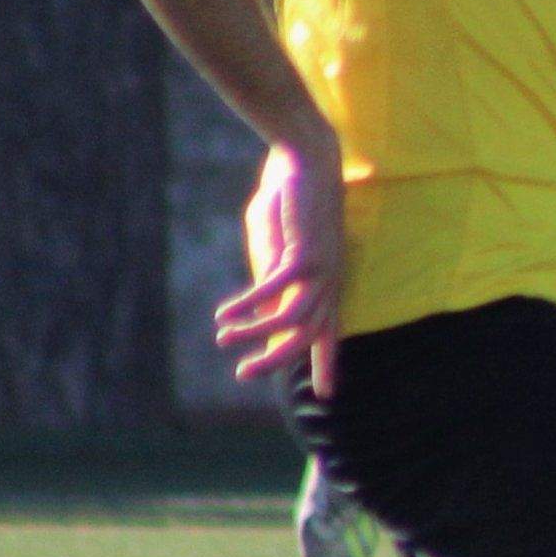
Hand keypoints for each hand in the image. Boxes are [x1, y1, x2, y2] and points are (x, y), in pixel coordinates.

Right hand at [222, 136, 348, 393]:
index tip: (328, 396)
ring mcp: (322, 269)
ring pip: (293, 320)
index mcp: (328, 284)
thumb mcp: (276, 250)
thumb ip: (273, 282)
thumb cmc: (291, 204)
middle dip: (278, 360)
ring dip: (256, 332)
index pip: (329, 332)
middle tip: (245, 374)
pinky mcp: (305, 253)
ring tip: (224, 336)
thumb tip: (266, 316)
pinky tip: (227, 313)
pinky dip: (249, 304)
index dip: (327, 364)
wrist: (306, 160)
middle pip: (309, 336)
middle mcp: (331, 282)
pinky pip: (276, 290)